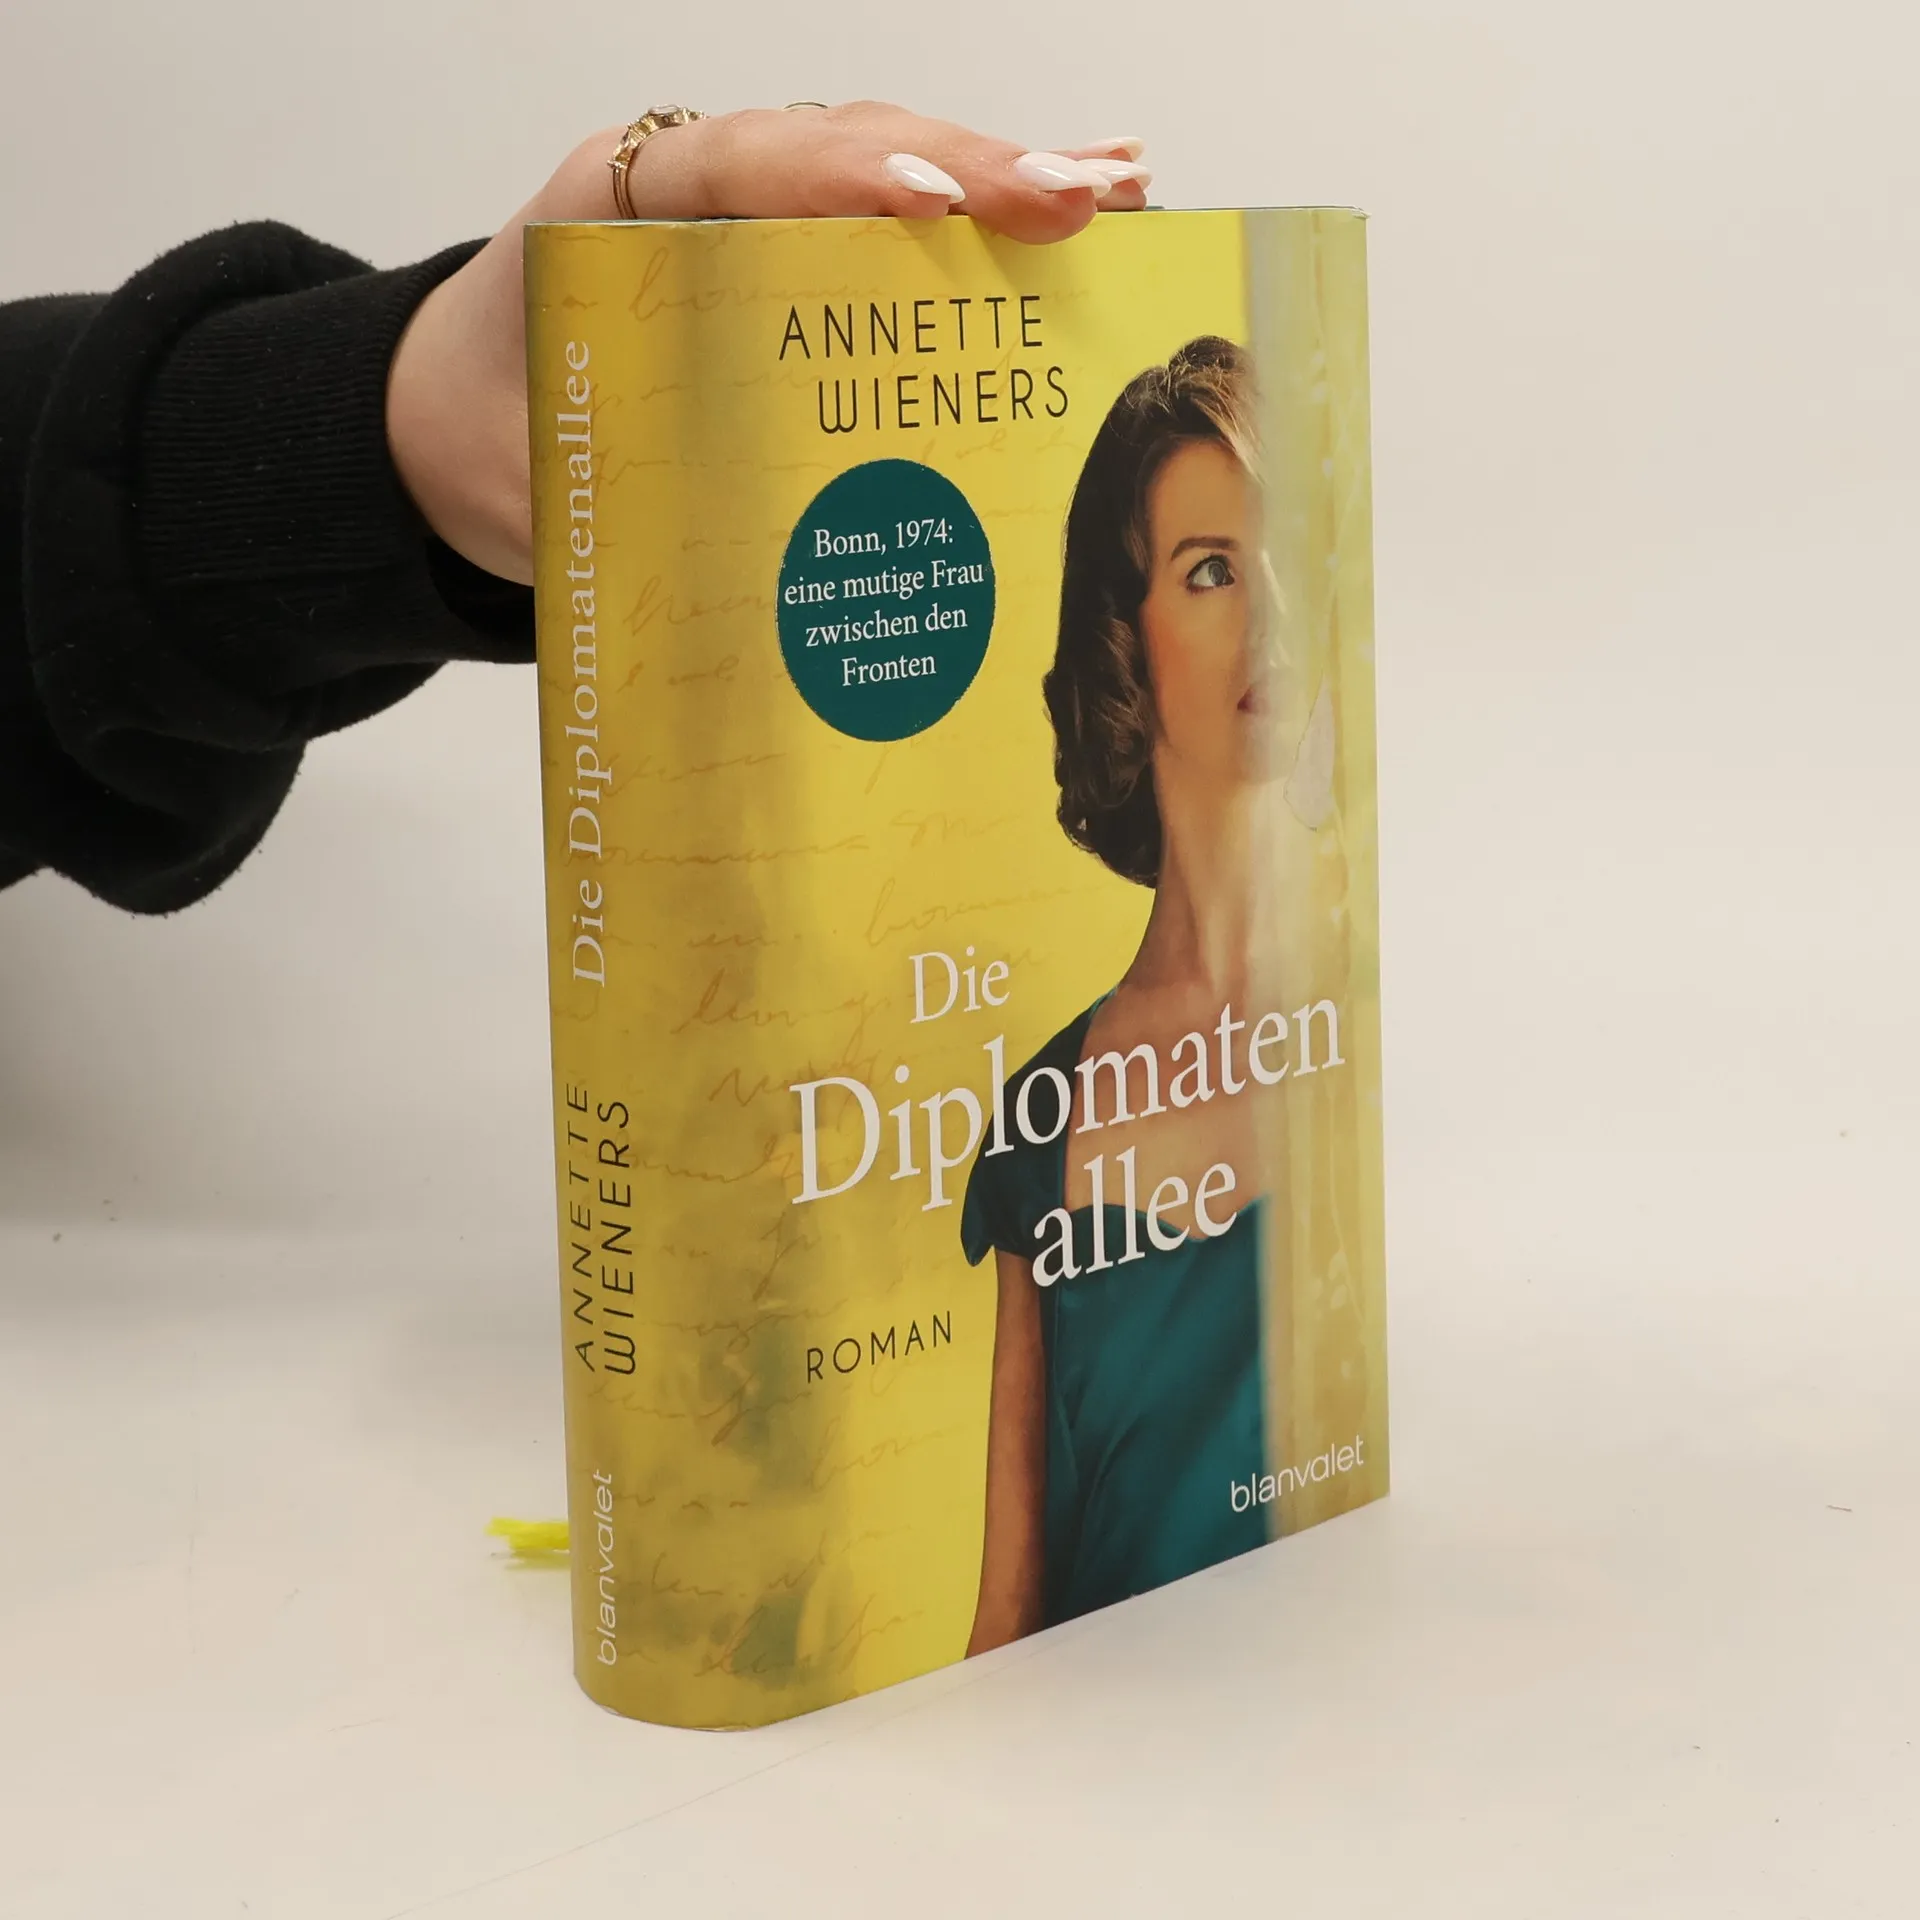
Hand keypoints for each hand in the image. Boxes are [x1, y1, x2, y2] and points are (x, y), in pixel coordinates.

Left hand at [386, 102, 1150, 584]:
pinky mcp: (799, 270)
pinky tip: (1082, 223)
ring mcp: (762, 225)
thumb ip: (620, 501)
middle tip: (1086, 200)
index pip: (742, 165)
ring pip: (891, 177)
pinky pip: (896, 237)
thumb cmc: (504, 444)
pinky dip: (988, 231)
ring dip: (1009, 188)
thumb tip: (746, 593)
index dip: (838, 178)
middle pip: (849, 151)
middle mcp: (705, 195)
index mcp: (618, 210)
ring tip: (1121, 199)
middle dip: (972, 173)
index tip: (930, 208)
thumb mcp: (541, 475)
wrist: (460, 429)